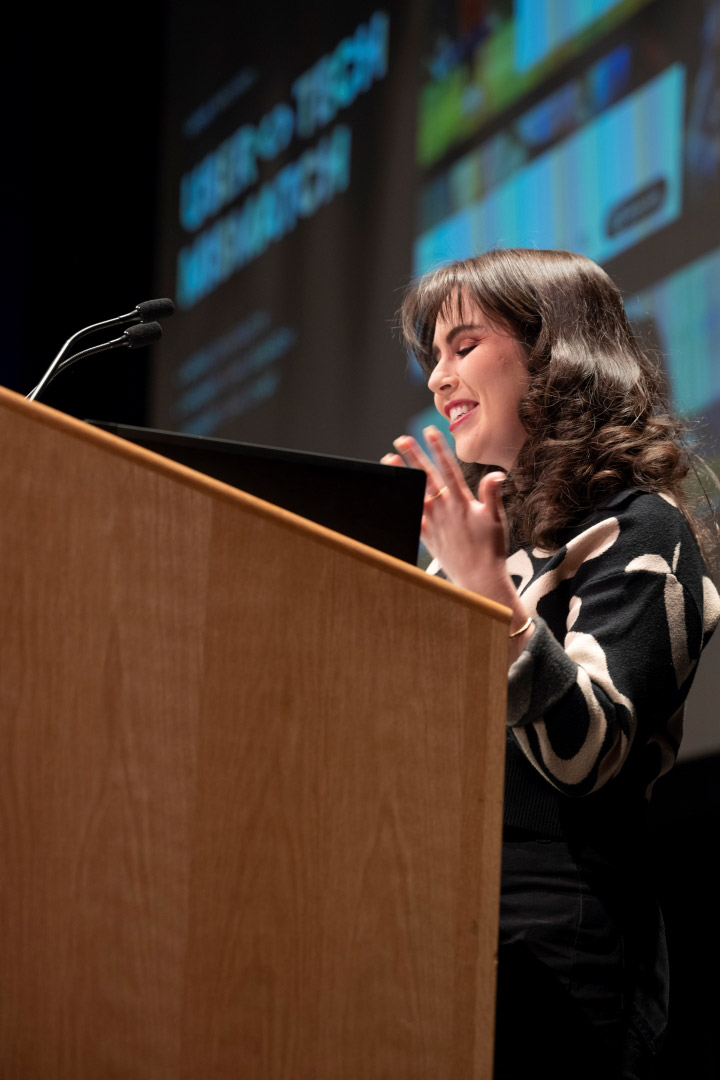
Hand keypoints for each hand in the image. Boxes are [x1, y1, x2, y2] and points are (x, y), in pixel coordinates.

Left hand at [382, 427, 533, 654]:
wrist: (480, 579)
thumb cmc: (491, 549)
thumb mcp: (497, 519)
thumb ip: (492, 493)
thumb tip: (497, 473)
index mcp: (463, 501)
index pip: (449, 468)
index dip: (439, 449)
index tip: (429, 432)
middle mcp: (445, 509)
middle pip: (427, 476)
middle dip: (413, 456)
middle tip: (400, 439)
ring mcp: (434, 522)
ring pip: (414, 492)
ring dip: (402, 475)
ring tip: (388, 459)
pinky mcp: (427, 536)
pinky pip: (410, 516)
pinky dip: (401, 503)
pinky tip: (392, 492)